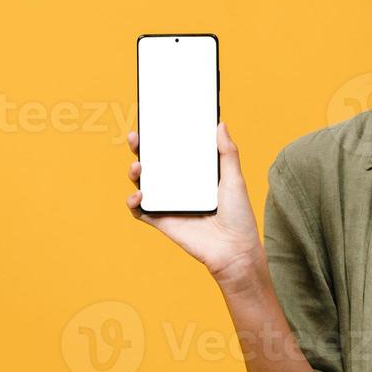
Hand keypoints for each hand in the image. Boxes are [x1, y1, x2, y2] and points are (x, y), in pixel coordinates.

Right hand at [125, 121, 264, 283]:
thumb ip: (227, 153)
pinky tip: (139, 195)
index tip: (155, 120)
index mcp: (194, 174)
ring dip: (134, 172)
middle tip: (136, 136)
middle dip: (140, 148)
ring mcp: (168, 203)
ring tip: (138, 166)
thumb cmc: (239, 217)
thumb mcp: (235, 179)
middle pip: (153, 163)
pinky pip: (139, 211)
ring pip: (142, 183)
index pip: (174, 150)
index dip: (162, 136)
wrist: (235, 251)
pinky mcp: (161, 221)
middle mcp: (178, 187)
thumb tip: (220, 124)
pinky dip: (133, 202)